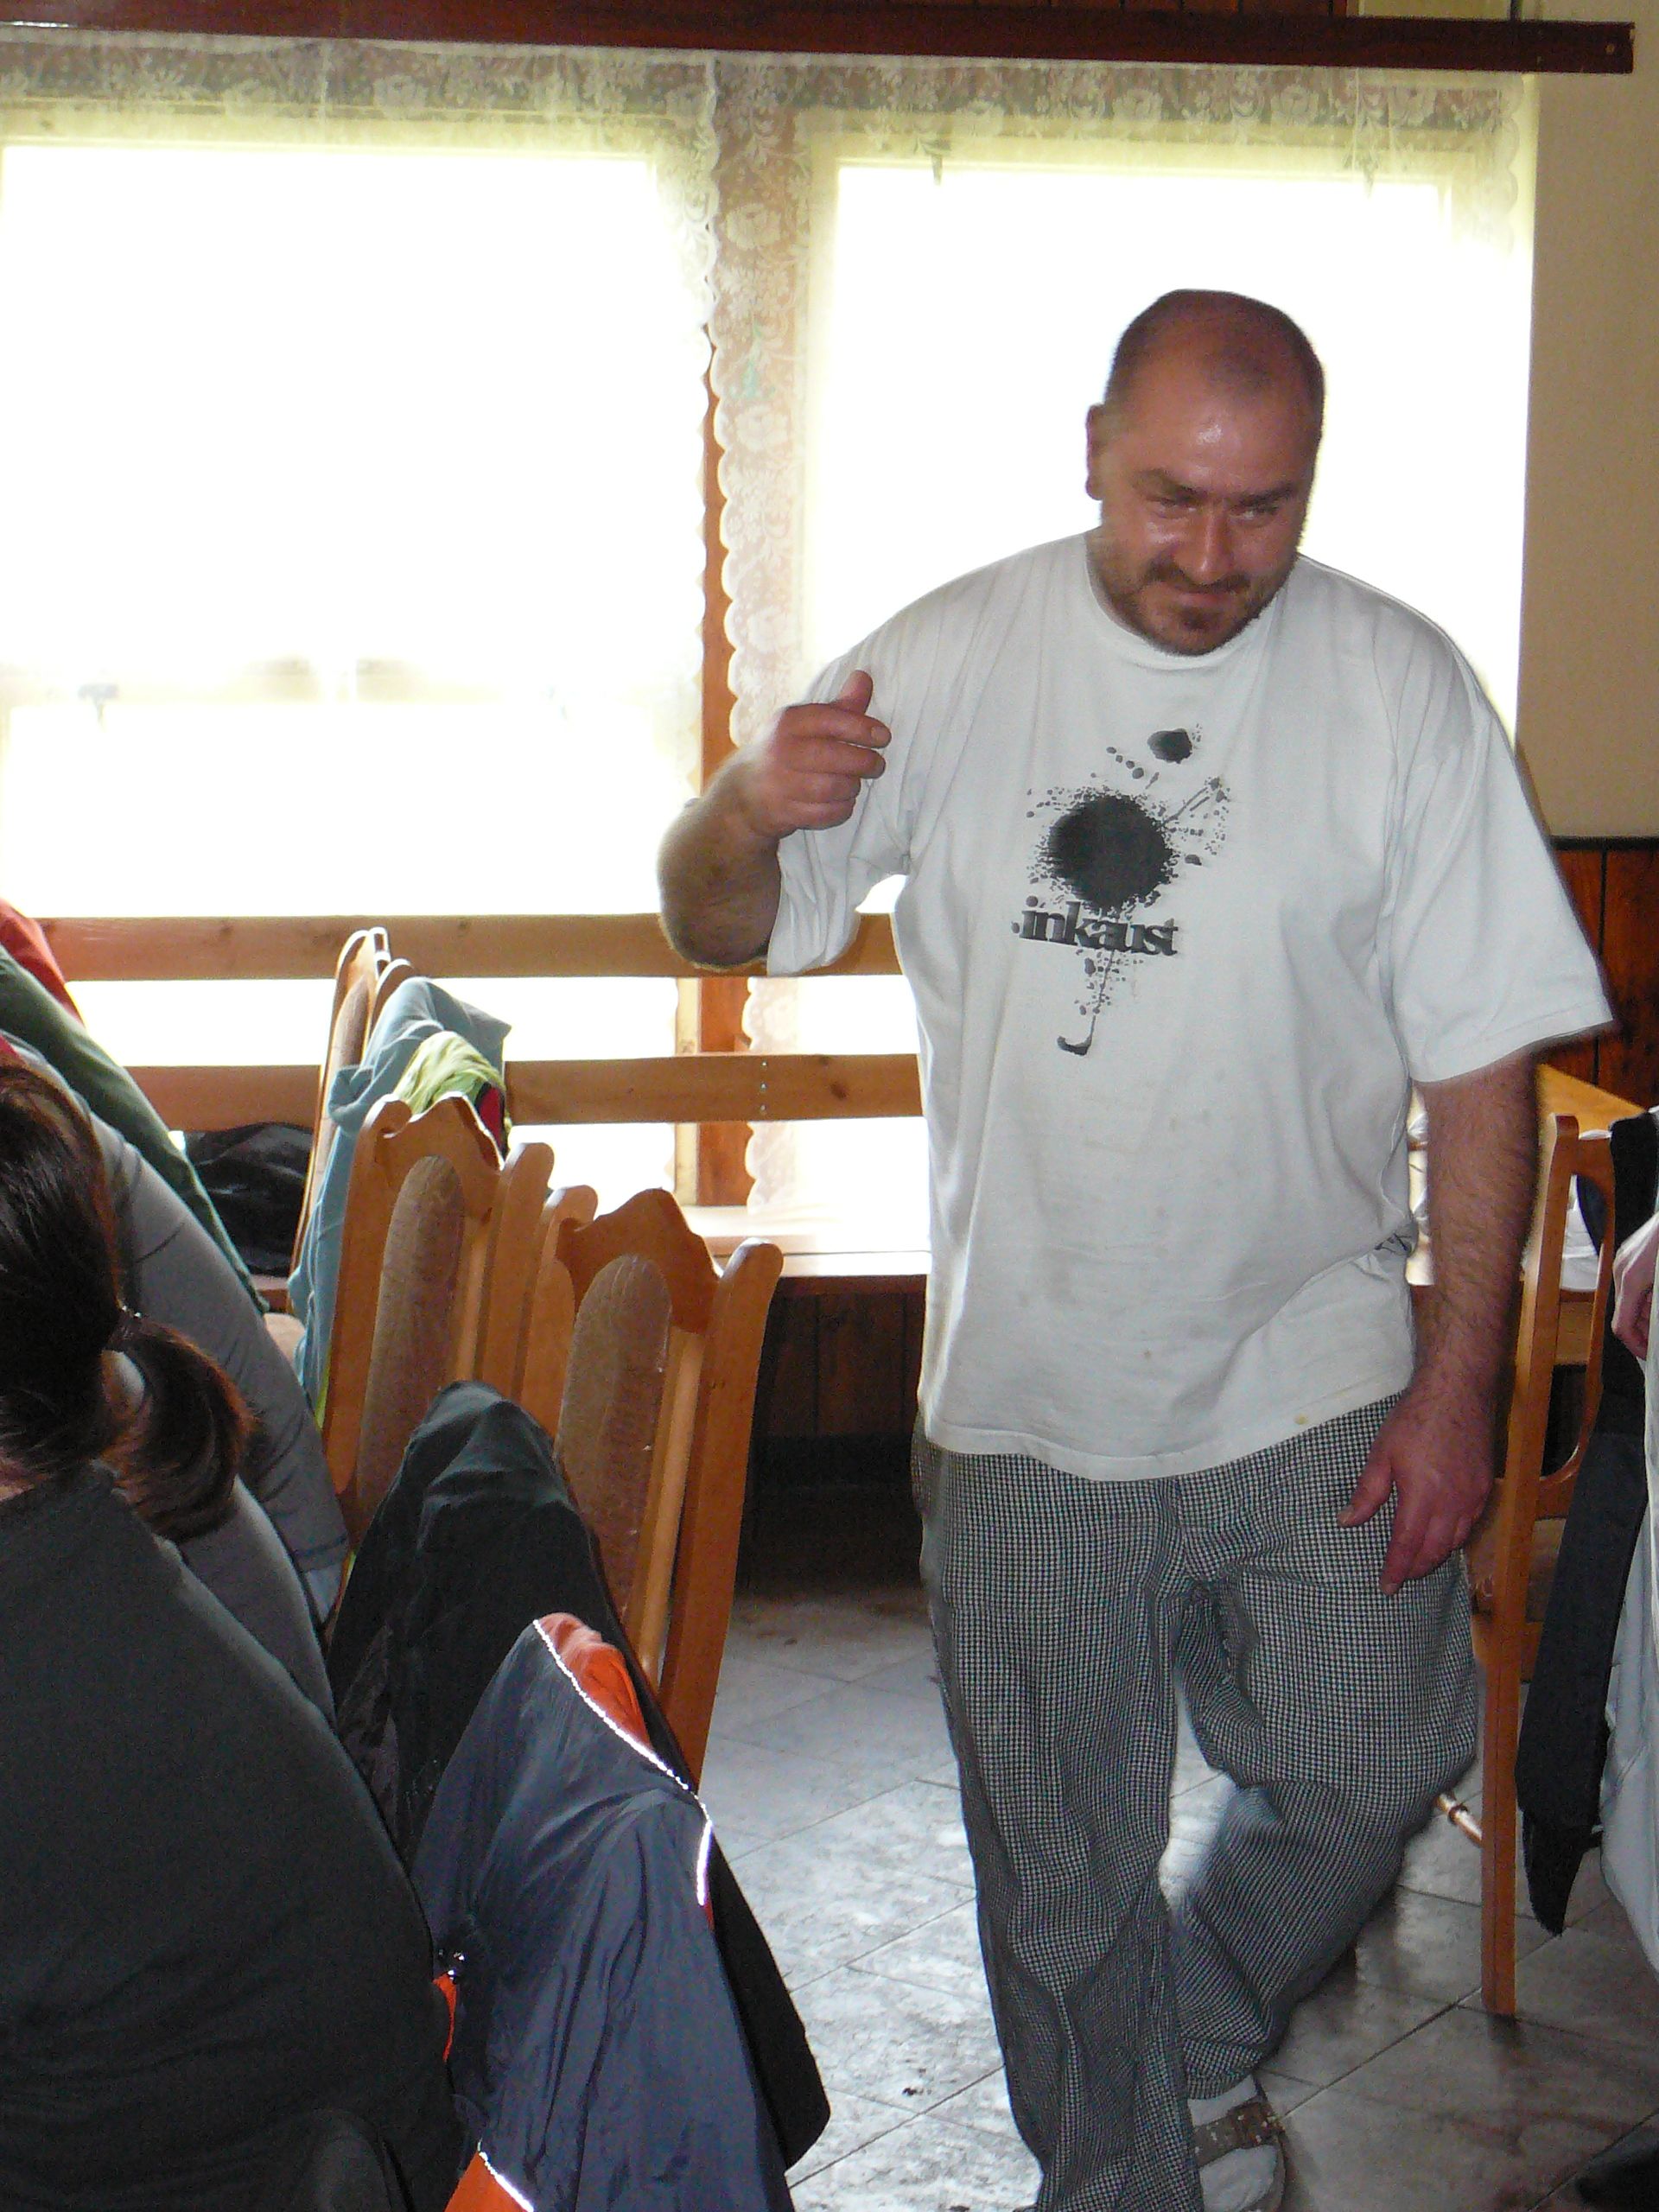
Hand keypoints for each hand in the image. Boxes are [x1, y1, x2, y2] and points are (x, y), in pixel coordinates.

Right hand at [729, 671, 890, 841]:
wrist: (744, 791)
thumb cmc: (785, 750)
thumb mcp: (806, 723)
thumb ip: (840, 706)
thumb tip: (865, 677)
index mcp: (789, 722)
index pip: (831, 720)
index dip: (862, 728)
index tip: (883, 736)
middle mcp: (782, 751)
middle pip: (836, 758)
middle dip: (865, 762)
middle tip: (877, 765)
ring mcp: (780, 784)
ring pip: (833, 788)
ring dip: (852, 787)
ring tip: (855, 783)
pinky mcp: (783, 812)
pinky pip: (825, 813)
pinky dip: (841, 809)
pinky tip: (843, 802)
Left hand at [1340, 1380, 1494, 1595]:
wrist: (1458, 1392)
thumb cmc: (1414, 1420)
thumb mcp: (1381, 1455)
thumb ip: (1367, 1493)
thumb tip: (1348, 1521)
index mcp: (1422, 1496)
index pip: (1408, 1545)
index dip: (1396, 1569)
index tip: (1386, 1586)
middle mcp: (1452, 1503)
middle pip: (1434, 1551)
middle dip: (1416, 1568)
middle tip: (1400, 1576)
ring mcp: (1473, 1497)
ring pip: (1455, 1541)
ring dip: (1436, 1555)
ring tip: (1418, 1561)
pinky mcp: (1485, 1488)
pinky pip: (1470, 1524)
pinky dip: (1454, 1538)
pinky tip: (1442, 1536)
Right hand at [1613, 1211, 1658, 1359]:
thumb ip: (1656, 1304)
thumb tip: (1653, 1326)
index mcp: (1632, 1280)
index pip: (1623, 1326)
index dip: (1636, 1346)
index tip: (1650, 1356)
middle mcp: (1622, 1272)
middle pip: (1625, 1315)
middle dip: (1642, 1332)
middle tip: (1657, 1342)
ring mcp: (1623, 1262)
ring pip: (1628, 1301)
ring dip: (1645, 1316)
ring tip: (1658, 1322)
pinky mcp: (1629, 1256)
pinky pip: (1632, 1286)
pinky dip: (1645, 1299)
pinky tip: (1657, 1300)